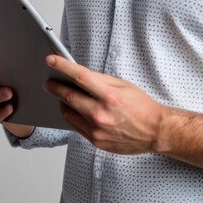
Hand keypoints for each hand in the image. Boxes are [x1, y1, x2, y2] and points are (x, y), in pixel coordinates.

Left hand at [43, 55, 164, 153]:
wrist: (154, 131)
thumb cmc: (141, 106)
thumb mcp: (123, 85)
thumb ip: (100, 80)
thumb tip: (80, 74)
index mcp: (109, 96)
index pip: (80, 77)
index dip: (63, 67)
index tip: (50, 60)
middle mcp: (101, 114)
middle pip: (69, 97)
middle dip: (55, 87)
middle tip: (48, 82)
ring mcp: (97, 130)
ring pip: (68, 113)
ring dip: (62, 103)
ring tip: (62, 96)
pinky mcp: (96, 141)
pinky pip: (75, 127)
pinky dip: (72, 116)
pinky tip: (73, 110)